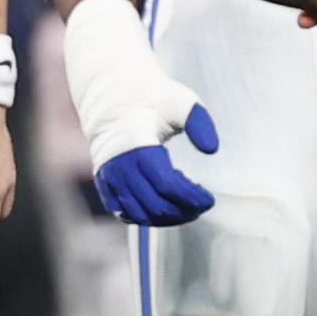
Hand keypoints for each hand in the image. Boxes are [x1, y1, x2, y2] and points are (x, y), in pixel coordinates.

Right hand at [58, 0, 218, 226]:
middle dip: (182, 210)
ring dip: (167, 218)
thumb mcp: (180, 100)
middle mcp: (118, 165)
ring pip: (139, 214)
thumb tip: (211, 150)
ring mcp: (109, 177)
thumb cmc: (152, 98)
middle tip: (202, 206)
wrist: (115, 97)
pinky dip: (147, 218)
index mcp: (135, 144)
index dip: (190, 196)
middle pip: (154, 204)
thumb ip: (198, 121)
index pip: (166, 183)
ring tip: (188, 211)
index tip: (209, 199)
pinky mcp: (105, 184)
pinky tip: (166, 211)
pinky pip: (124, 212)